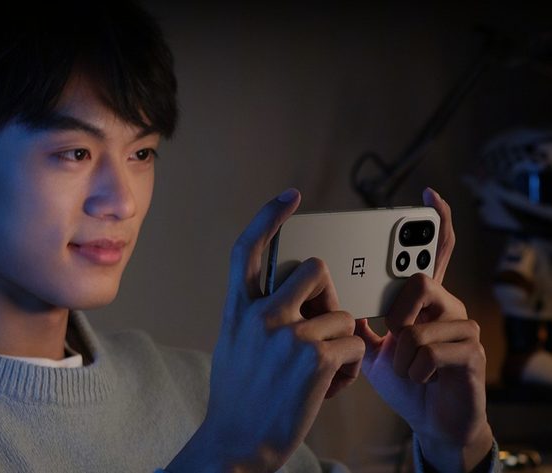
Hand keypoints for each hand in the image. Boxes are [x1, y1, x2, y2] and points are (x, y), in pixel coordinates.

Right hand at [167, 189, 364, 472]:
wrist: (237, 444)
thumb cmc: (239, 397)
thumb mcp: (235, 344)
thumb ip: (254, 314)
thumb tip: (284, 293)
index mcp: (238, 309)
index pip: (249, 247)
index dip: (269, 215)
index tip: (291, 196)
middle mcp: (260, 314)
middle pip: (313, 269)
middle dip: (328, 294)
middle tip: (324, 322)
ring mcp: (286, 334)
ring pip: (342, 313)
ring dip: (342, 341)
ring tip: (326, 369)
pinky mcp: (314, 358)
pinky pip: (354, 346)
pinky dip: (351, 369)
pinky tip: (332, 387)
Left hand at [355, 188, 492, 471]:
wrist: (431, 422)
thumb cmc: (403, 379)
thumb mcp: (371, 347)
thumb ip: (360, 320)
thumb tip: (330, 298)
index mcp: (421, 301)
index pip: (430, 255)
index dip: (435, 223)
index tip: (430, 194)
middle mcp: (445, 306)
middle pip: (421, 278)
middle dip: (399, 307)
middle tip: (393, 329)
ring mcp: (462, 327)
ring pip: (416, 320)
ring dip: (399, 350)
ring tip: (403, 366)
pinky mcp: (471, 352)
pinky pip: (427, 349)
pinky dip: (412, 368)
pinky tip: (419, 378)